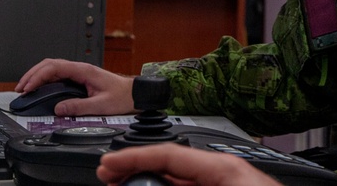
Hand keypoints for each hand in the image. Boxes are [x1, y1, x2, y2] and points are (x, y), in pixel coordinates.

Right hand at [16, 58, 134, 115]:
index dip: (38, 76)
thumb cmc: (123, 96)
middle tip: (20, 88)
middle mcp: (80, 68)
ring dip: (37, 75)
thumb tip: (58, 108)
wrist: (135, 94)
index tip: (27, 87)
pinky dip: (45, 79)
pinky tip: (39, 87)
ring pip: (52, 67)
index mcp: (84, 70)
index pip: (54, 67)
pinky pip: (58, 74)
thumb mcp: (101, 105)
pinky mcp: (80, 77)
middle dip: (32, 74)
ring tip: (25, 87)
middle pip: (49, 64)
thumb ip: (79, 106)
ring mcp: (79, 71)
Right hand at [97, 144, 282, 185]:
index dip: (134, 158)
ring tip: (125, 184)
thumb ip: (181, 182)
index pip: (169, 153)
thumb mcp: (219, 183)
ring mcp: (227, 183)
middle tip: (110, 176)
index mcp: (224, 167)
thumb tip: (150, 180)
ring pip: (180, 180)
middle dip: (137, 169)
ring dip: (151, 182)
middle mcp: (225, 172)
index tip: (109, 166)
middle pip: (171, 165)